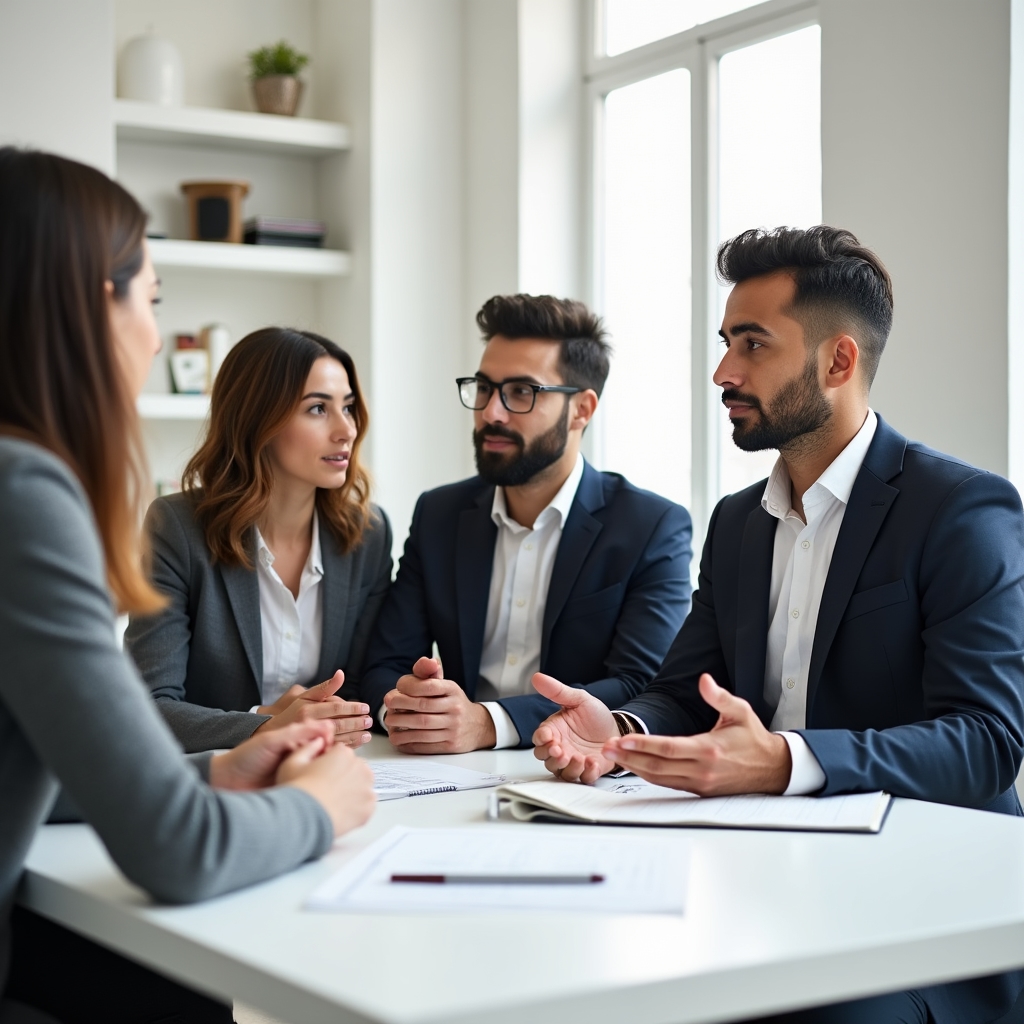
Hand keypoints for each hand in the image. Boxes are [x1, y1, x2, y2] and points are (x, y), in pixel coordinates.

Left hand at [209, 720, 334, 790]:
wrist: (226, 782)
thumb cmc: (245, 757)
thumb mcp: (272, 740)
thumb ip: (298, 732)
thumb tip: (327, 725)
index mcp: (295, 740)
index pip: (321, 736)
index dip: (329, 739)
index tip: (330, 743)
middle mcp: (298, 755)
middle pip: (324, 754)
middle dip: (330, 757)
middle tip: (326, 760)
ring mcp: (296, 772)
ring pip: (318, 771)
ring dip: (323, 772)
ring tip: (322, 775)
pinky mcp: (294, 788)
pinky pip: (309, 786)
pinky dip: (314, 786)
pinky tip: (316, 788)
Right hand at [255, 670, 371, 747]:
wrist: (273, 732)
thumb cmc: (293, 712)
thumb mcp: (306, 695)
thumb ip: (325, 687)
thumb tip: (341, 674)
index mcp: (309, 709)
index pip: (335, 707)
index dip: (352, 707)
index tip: (365, 708)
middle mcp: (309, 724)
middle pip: (338, 724)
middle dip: (356, 723)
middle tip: (369, 721)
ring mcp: (310, 739)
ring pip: (336, 738)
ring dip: (354, 737)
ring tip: (368, 735)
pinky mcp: (311, 751)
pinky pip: (331, 749)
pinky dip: (346, 747)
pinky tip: (357, 745)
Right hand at [278, 740, 376, 836]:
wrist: (303, 819)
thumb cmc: (297, 790)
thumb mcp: (293, 762)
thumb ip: (308, 747)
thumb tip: (319, 741)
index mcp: (343, 753)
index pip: (342, 753)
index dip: (330, 763)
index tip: (322, 775)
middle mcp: (360, 767)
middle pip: (354, 768)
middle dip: (344, 776)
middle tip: (327, 790)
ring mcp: (367, 787)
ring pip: (362, 785)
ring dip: (353, 790)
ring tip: (334, 802)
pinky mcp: (369, 807)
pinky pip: (366, 804)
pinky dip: (357, 808)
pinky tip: (341, 812)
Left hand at [382, 656, 495, 752]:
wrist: (478, 726)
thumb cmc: (452, 703)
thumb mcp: (444, 685)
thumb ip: (429, 672)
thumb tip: (427, 661)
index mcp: (452, 690)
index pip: (428, 685)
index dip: (409, 686)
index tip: (396, 689)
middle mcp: (455, 708)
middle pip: (422, 707)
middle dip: (400, 706)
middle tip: (388, 706)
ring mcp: (454, 728)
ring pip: (422, 728)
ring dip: (401, 725)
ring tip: (389, 722)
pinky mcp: (451, 745)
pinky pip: (425, 745)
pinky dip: (408, 742)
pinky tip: (399, 737)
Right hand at [531, 673, 617, 783]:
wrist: (618, 728)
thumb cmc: (595, 716)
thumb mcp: (579, 699)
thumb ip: (558, 691)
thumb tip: (537, 678)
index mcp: (555, 731)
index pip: (540, 738)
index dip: (542, 739)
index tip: (548, 737)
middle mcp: (561, 748)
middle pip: (546, 758)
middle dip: (551, 757)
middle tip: (561, 752)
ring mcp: (573, 761)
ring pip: (561, 772)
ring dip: (568, 767)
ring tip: (578, 758)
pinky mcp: (588, 771)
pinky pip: (582, 778)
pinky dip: (586, 774)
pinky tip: (592, 764)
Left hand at [601, 673, 791, 794]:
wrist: (773, 769)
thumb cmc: (754, 738)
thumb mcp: (740, 711)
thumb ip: (719, 697)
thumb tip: (704, 680)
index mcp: (709, 750)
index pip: (669, 748)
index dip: (644, 744)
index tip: (624, 738)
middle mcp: (702, 770)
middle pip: (658, 766)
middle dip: (630, 756)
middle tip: (607, 747)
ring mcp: (699, 783)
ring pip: (660, 778)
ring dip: (635, 767)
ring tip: (613, 756)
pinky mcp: (698, 790)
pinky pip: (668, 784)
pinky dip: (649, 776)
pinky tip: (635, 765)